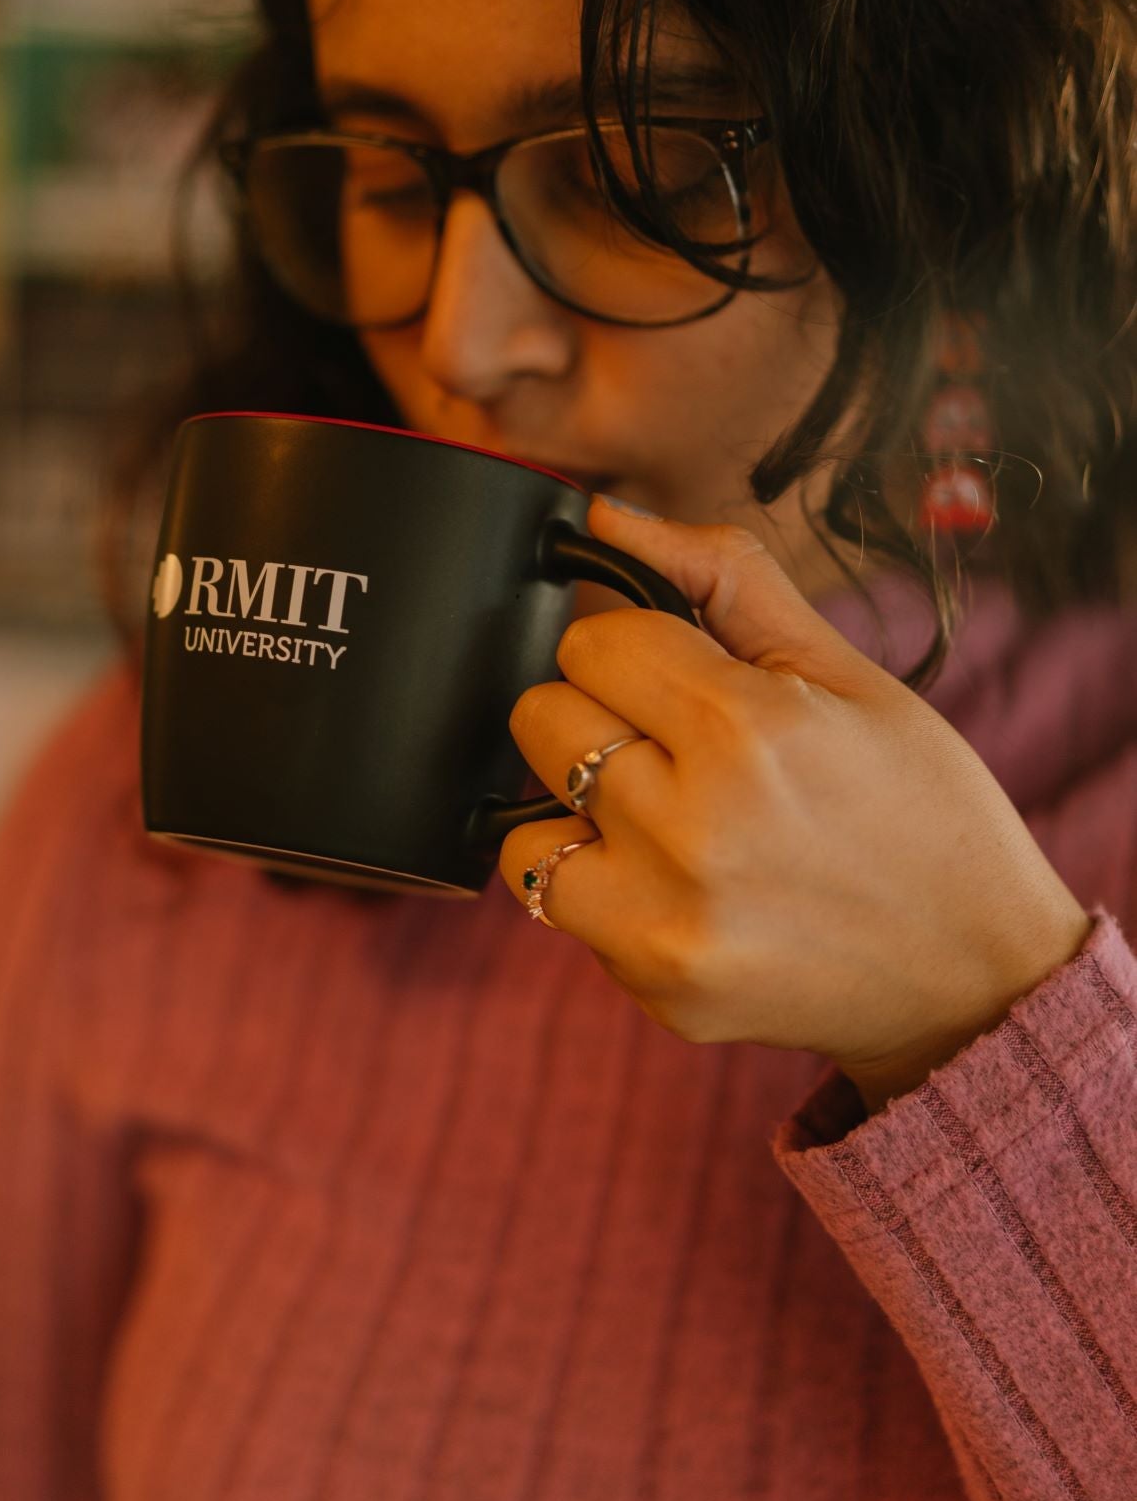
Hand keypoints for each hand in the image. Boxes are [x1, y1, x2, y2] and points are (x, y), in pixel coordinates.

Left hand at [500, 500, 1093, 1110]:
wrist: (975, 970)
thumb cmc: (920, 810)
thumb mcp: (848, 673)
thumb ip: (724, 579)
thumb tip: (604, 518)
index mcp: (747, 727)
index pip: (593, 641)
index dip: (637, 649)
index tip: (684, 679)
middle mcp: (694, 825)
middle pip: (544, 719)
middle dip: (602, 719)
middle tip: (681, 751)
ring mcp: (666, 916)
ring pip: (524, 823)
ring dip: (580, 811)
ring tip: (668, 821)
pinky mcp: (652, 982)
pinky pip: (552, 902)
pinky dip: (595, 885)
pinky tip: (676, 884)